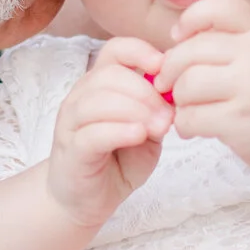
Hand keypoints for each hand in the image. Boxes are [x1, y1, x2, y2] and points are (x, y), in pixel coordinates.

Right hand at [44, 37, 173, 226]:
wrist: (87, 199)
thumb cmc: (118, 160)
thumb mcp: (148, 131)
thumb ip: (159, 110)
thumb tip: (178, 90)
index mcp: (100, 85)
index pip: (115, 50)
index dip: (140, 52)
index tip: (164, 69)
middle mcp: (81, 97)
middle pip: (110, 74)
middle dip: (146, 92)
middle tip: (167, 116)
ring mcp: (71, 123)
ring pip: (98, 100)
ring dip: (135, 111)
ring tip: (158, 129)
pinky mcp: (71, 150)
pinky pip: (92, 133)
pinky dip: (119, 131)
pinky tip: (139, 135)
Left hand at [153, 0, 249, 178]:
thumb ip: (233, 42)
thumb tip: (177, 43)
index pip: (218, 7)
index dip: (190, 19)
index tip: (179, 39)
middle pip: (190, 51)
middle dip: (170, 70)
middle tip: (168, 84)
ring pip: (186, 85)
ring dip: (179, 100)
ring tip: (190, 109)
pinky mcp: (239, 122)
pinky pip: (190, 117)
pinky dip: (184, 125)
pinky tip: (194, 128)